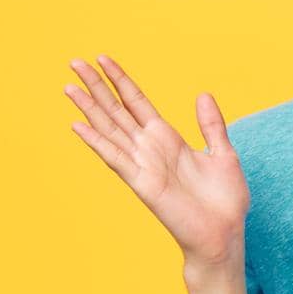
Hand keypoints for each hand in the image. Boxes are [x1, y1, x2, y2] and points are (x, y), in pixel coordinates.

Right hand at [64, 54, 249, 266]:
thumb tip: (203, 94)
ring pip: (110, 130)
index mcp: (168, 139)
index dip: (120, 80)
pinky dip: (96, 142)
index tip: (102, 59)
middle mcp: (150, 149)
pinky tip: (78, 125)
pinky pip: (115, 158)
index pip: (136, 102)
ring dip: (89, 109)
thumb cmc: (224, 201)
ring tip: (68, 87)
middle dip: (96, 87)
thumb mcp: (223, 153)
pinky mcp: (142, 183)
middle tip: (74, 62)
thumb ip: (211, 125)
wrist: (224, 234)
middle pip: (116, 111)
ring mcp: (143, 165)